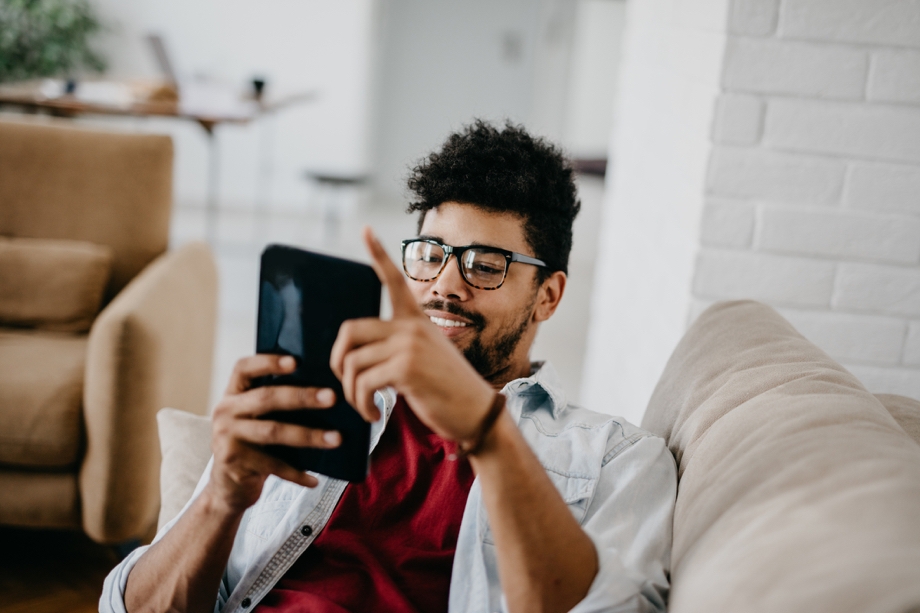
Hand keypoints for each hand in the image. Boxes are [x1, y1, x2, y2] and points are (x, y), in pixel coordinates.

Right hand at [205, 355, 342, 513]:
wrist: (227, 487)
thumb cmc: (253, 446)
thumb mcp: (256, 419)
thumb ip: (276, 404)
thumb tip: (325, 393)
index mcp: (233, 395)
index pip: (244, 368)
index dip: (268, 362)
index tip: (296, 361)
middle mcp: (225, 412)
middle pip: (266, 398)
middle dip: (302, 397)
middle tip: (332, 398)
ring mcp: (227, 437)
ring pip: (273, 431)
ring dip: (308, 435)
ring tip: (336, 439)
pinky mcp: (234, 462)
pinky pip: (272, 465)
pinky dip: (296, 473)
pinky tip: (315, 479)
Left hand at [330, 228, 494, 442]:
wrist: (477, 412)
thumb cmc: (447, 392)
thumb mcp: (425, 359)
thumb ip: (398, 348)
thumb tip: (359, 357)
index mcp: (416, 321)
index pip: (395, 281)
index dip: (379, 254)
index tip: (365, 230)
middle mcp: (411, 327)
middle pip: (349, 331)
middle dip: (338, 362)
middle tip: (348, 385)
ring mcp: (409, 344)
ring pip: (352, 363)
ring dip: (352, 393)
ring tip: (366, 407)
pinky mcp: (407, 367)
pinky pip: (363, 383)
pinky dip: (361, 404)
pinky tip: (373, 413)